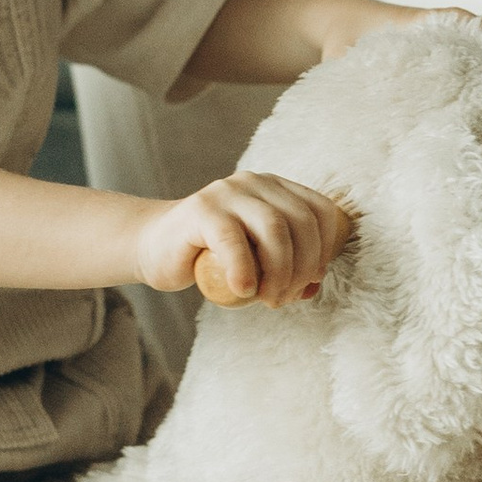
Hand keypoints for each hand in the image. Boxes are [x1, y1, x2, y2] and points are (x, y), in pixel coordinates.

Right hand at [136, 172, 351, 306]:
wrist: (155, 248)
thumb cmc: (210, 258)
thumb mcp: (256, 261)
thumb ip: (286, 268)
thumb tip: (312, 287)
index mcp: (276, 189)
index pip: (321, 211)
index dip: (326, 249)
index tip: (312, 280)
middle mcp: (255, 182)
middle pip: (301, 221)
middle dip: (303, 266)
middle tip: (285, 297)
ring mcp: (227, 192)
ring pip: (274, 228)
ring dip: (280, 271)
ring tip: (268, 298)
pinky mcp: (201, 209)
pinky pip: (233, 240)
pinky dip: (245, 269)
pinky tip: (243, 290)